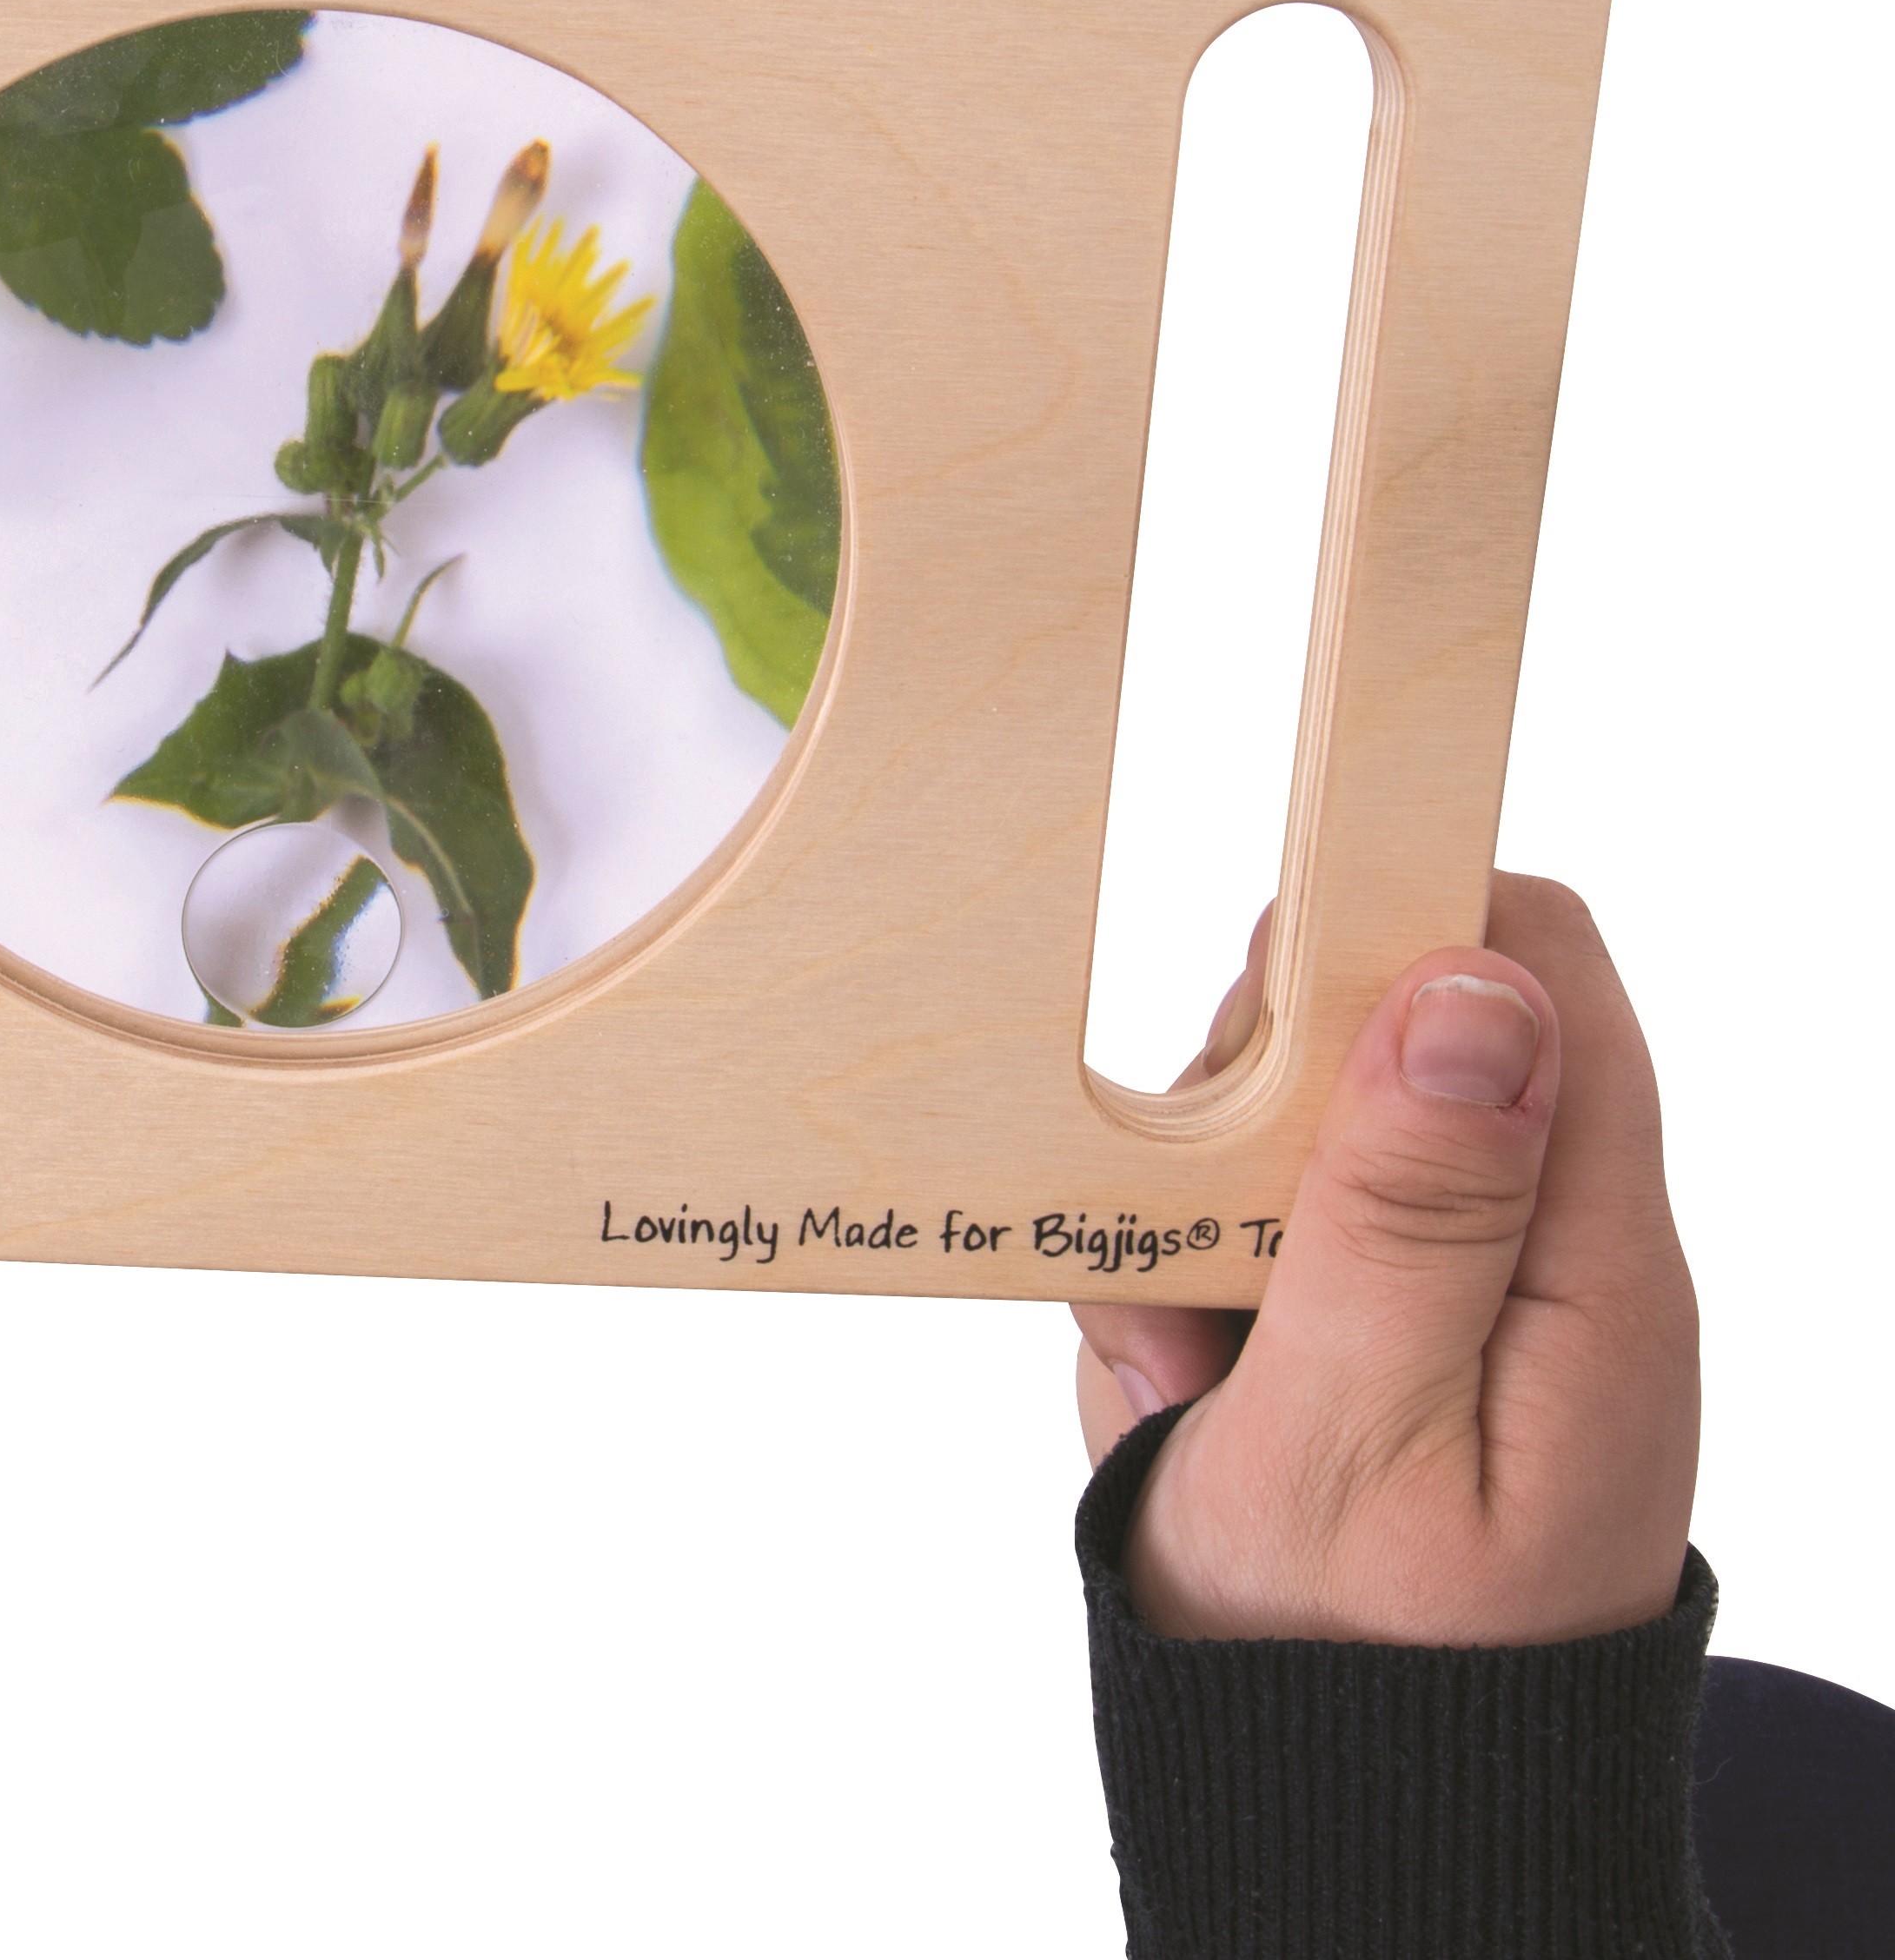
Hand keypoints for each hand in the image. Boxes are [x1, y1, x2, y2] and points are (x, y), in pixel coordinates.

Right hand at [1072, 874, 1697, 1644]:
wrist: (1347, 1829)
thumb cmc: (1357, 1667)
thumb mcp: (1357, 1434)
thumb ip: (1411, 1209)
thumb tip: (1476, 986)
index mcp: (1589, 1264)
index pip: (1536, 973)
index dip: (1395, 939)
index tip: (1251, 1017)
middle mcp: (1541, 1251)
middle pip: (1381, 1037)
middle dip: (1237, 1124)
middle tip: (1191, 1275)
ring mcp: (1452, 1289)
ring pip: (1285, 1137)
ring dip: (1188, 1234)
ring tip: (1180, 1388)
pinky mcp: (1372, 1327)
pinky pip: (1249, 1236)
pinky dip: (1180, 1301)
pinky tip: (1181, 1408)